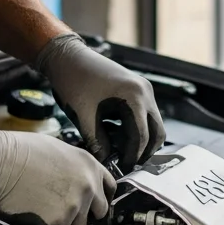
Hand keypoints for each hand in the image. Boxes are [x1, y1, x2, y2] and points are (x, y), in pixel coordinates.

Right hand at [0, 123, 115, 224]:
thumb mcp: (58, 149)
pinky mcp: (60, 221)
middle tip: (66, 211)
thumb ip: (75, 167)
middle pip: (99, 211)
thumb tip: (76, 178)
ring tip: (45, 211)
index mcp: (90, 165)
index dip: (100, 197)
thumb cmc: (19, 151)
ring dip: (65, 223)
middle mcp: (88, 185)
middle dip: (85, 213)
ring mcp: (76, 205)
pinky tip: (36, 217)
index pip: (110, 188)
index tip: (94, 203)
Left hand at [34, 33, 164, 172]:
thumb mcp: (83, 116)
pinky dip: (135, 128)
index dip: (132, 155)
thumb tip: (106, 163)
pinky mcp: (137, 89)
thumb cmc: (73, 81)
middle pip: (156, 131)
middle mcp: (145, 92)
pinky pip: (144, 115)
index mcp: (134, 96)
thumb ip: (97, 142)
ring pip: (153, 124)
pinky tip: (115, 135)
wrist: (67, 56)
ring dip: (140, 140)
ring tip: (120, 151)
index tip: (122, 168)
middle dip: (144, 151)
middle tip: (127, 164)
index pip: (142, 135)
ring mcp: (144, 89)